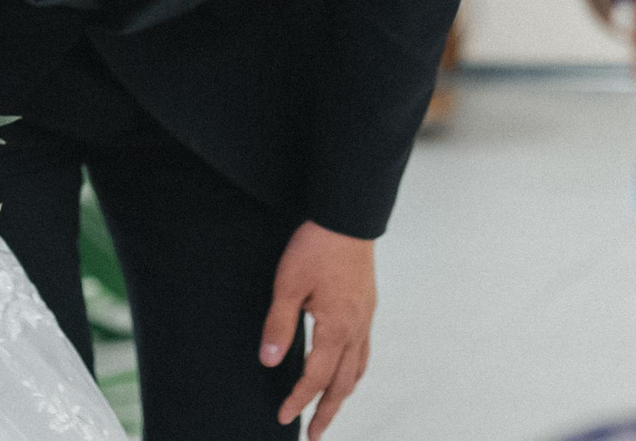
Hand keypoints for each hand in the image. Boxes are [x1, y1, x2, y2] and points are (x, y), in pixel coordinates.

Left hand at [260, 220, 376, 440]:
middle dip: (327, 413)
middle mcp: (356, 329)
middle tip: (314, 436)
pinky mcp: (367, 308)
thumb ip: (278, 325)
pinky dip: (354, 373)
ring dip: (342, 396)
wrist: (347, 218)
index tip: (284, 417)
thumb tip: (269, 362)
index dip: (299, 400)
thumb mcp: (288, 285)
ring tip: (329, 413)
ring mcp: (365, 319)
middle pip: (343, 384)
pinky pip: (364, 352)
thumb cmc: (317, 247)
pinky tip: (345, 374)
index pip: (316, 377)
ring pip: (358, 371)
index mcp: (337, 327)